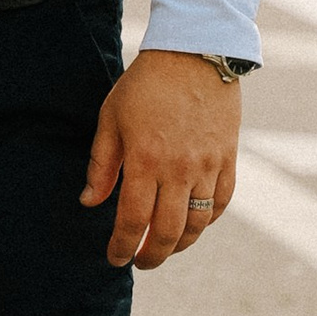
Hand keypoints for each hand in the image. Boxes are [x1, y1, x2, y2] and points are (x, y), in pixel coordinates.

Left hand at [80, 47, 241, 268]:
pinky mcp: (227, 158)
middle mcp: (179, 169)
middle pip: (167, 232)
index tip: (114, 259)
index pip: (132, 220)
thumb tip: (89, 202)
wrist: (194, 53)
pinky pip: (221, 203)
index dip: (122, 246)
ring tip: (165, 248)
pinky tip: (194, 224)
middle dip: (151, 256)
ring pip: (197, 223)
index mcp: (144, 160)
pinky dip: (207, 221)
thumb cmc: (145, 84)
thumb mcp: (111, 119)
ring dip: (180, 244)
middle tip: (140, 263)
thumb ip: (101, 165)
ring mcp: (207, 166)